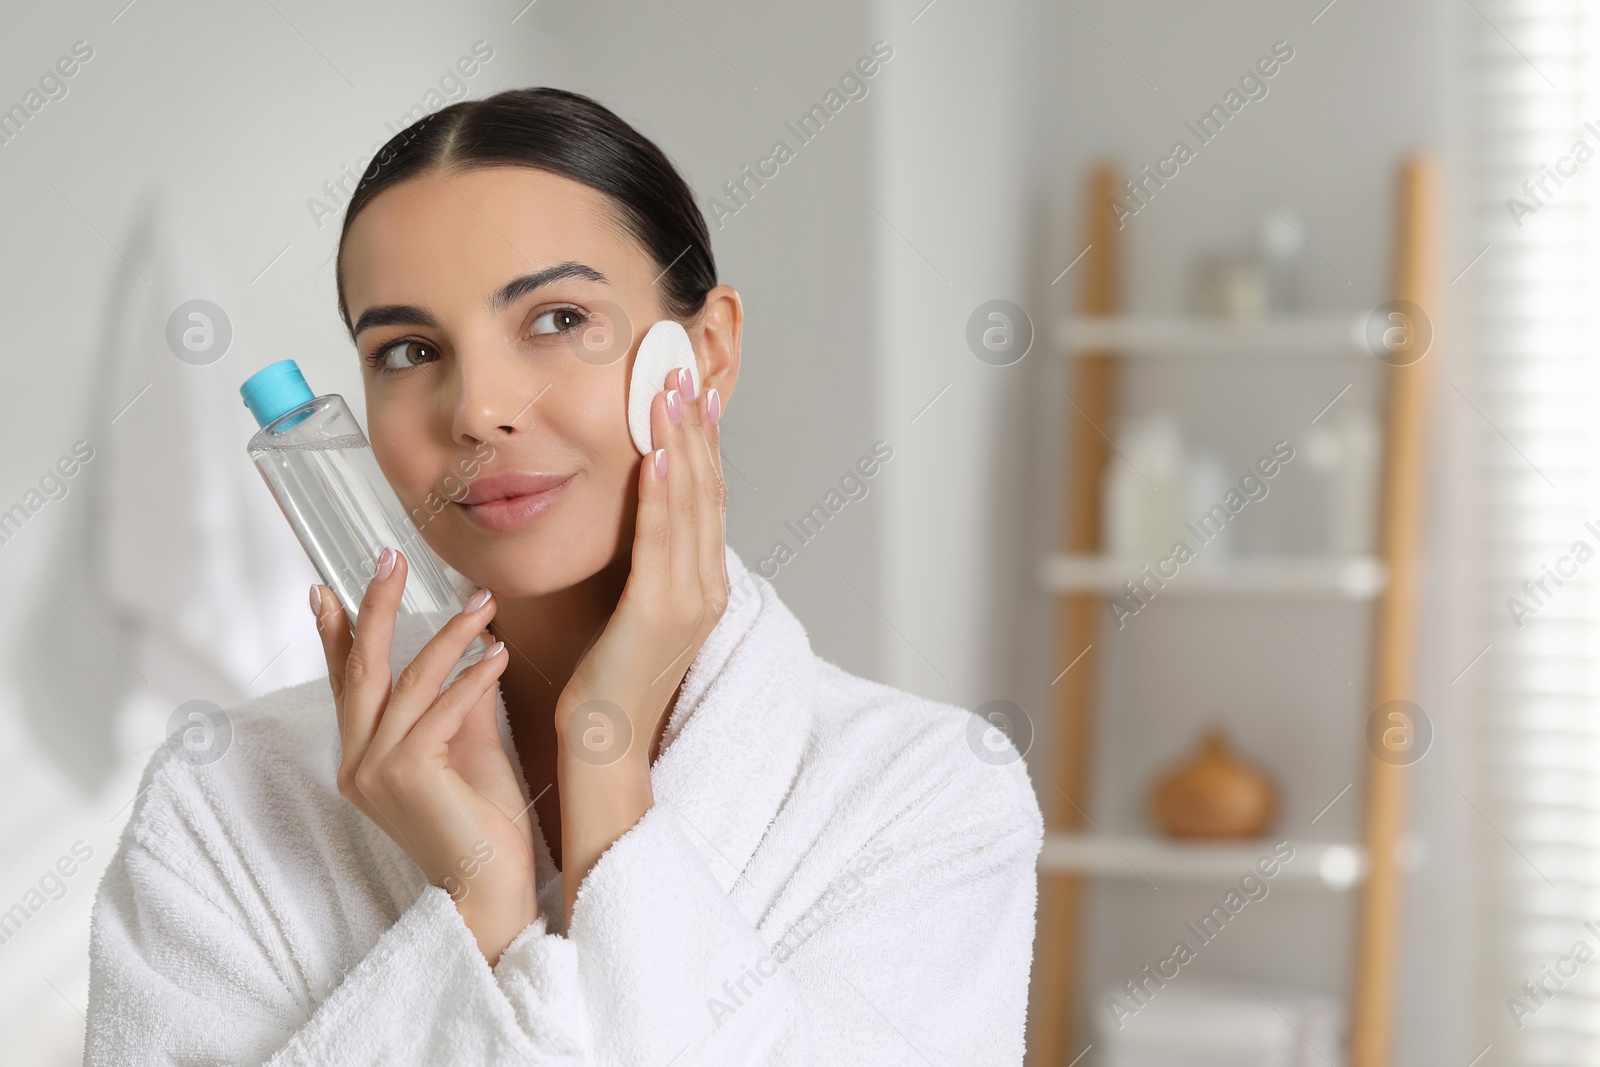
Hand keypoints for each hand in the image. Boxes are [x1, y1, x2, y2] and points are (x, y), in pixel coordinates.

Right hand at [312, 552, 537, 965]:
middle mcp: (357, 763)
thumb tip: (470, 654)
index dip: (337, 635)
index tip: (327, 589)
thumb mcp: (468, 750)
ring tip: (483, 602)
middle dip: (374, 608)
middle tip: (388, 557)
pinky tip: (497, 655)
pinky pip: (440, 710)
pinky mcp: (406, 776)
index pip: (347, 684)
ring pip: (407, 682)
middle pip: (361, 669)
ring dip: (448, 636)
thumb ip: (457, 706)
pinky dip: (471, 679)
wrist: (490, 890)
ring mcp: (375, 771)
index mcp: (363, 759)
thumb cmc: (483, 826)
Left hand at [554, 366, 727, 914]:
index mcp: (701, 585)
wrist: (604, 753)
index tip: (689, 391)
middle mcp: (706, 588)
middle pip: (705, 489)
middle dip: (694, 426)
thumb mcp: (628, 615)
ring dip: (681, 443)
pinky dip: (664, 495)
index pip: (703, 497)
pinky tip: (657, 455)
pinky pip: (663, 543)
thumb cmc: (606, 689)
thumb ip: (638, 568)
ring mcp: (689, 601)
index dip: (699, 441)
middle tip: (683, 368)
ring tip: (670, 391)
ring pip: (690, 504)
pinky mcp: (660, 616)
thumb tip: (628, 525)